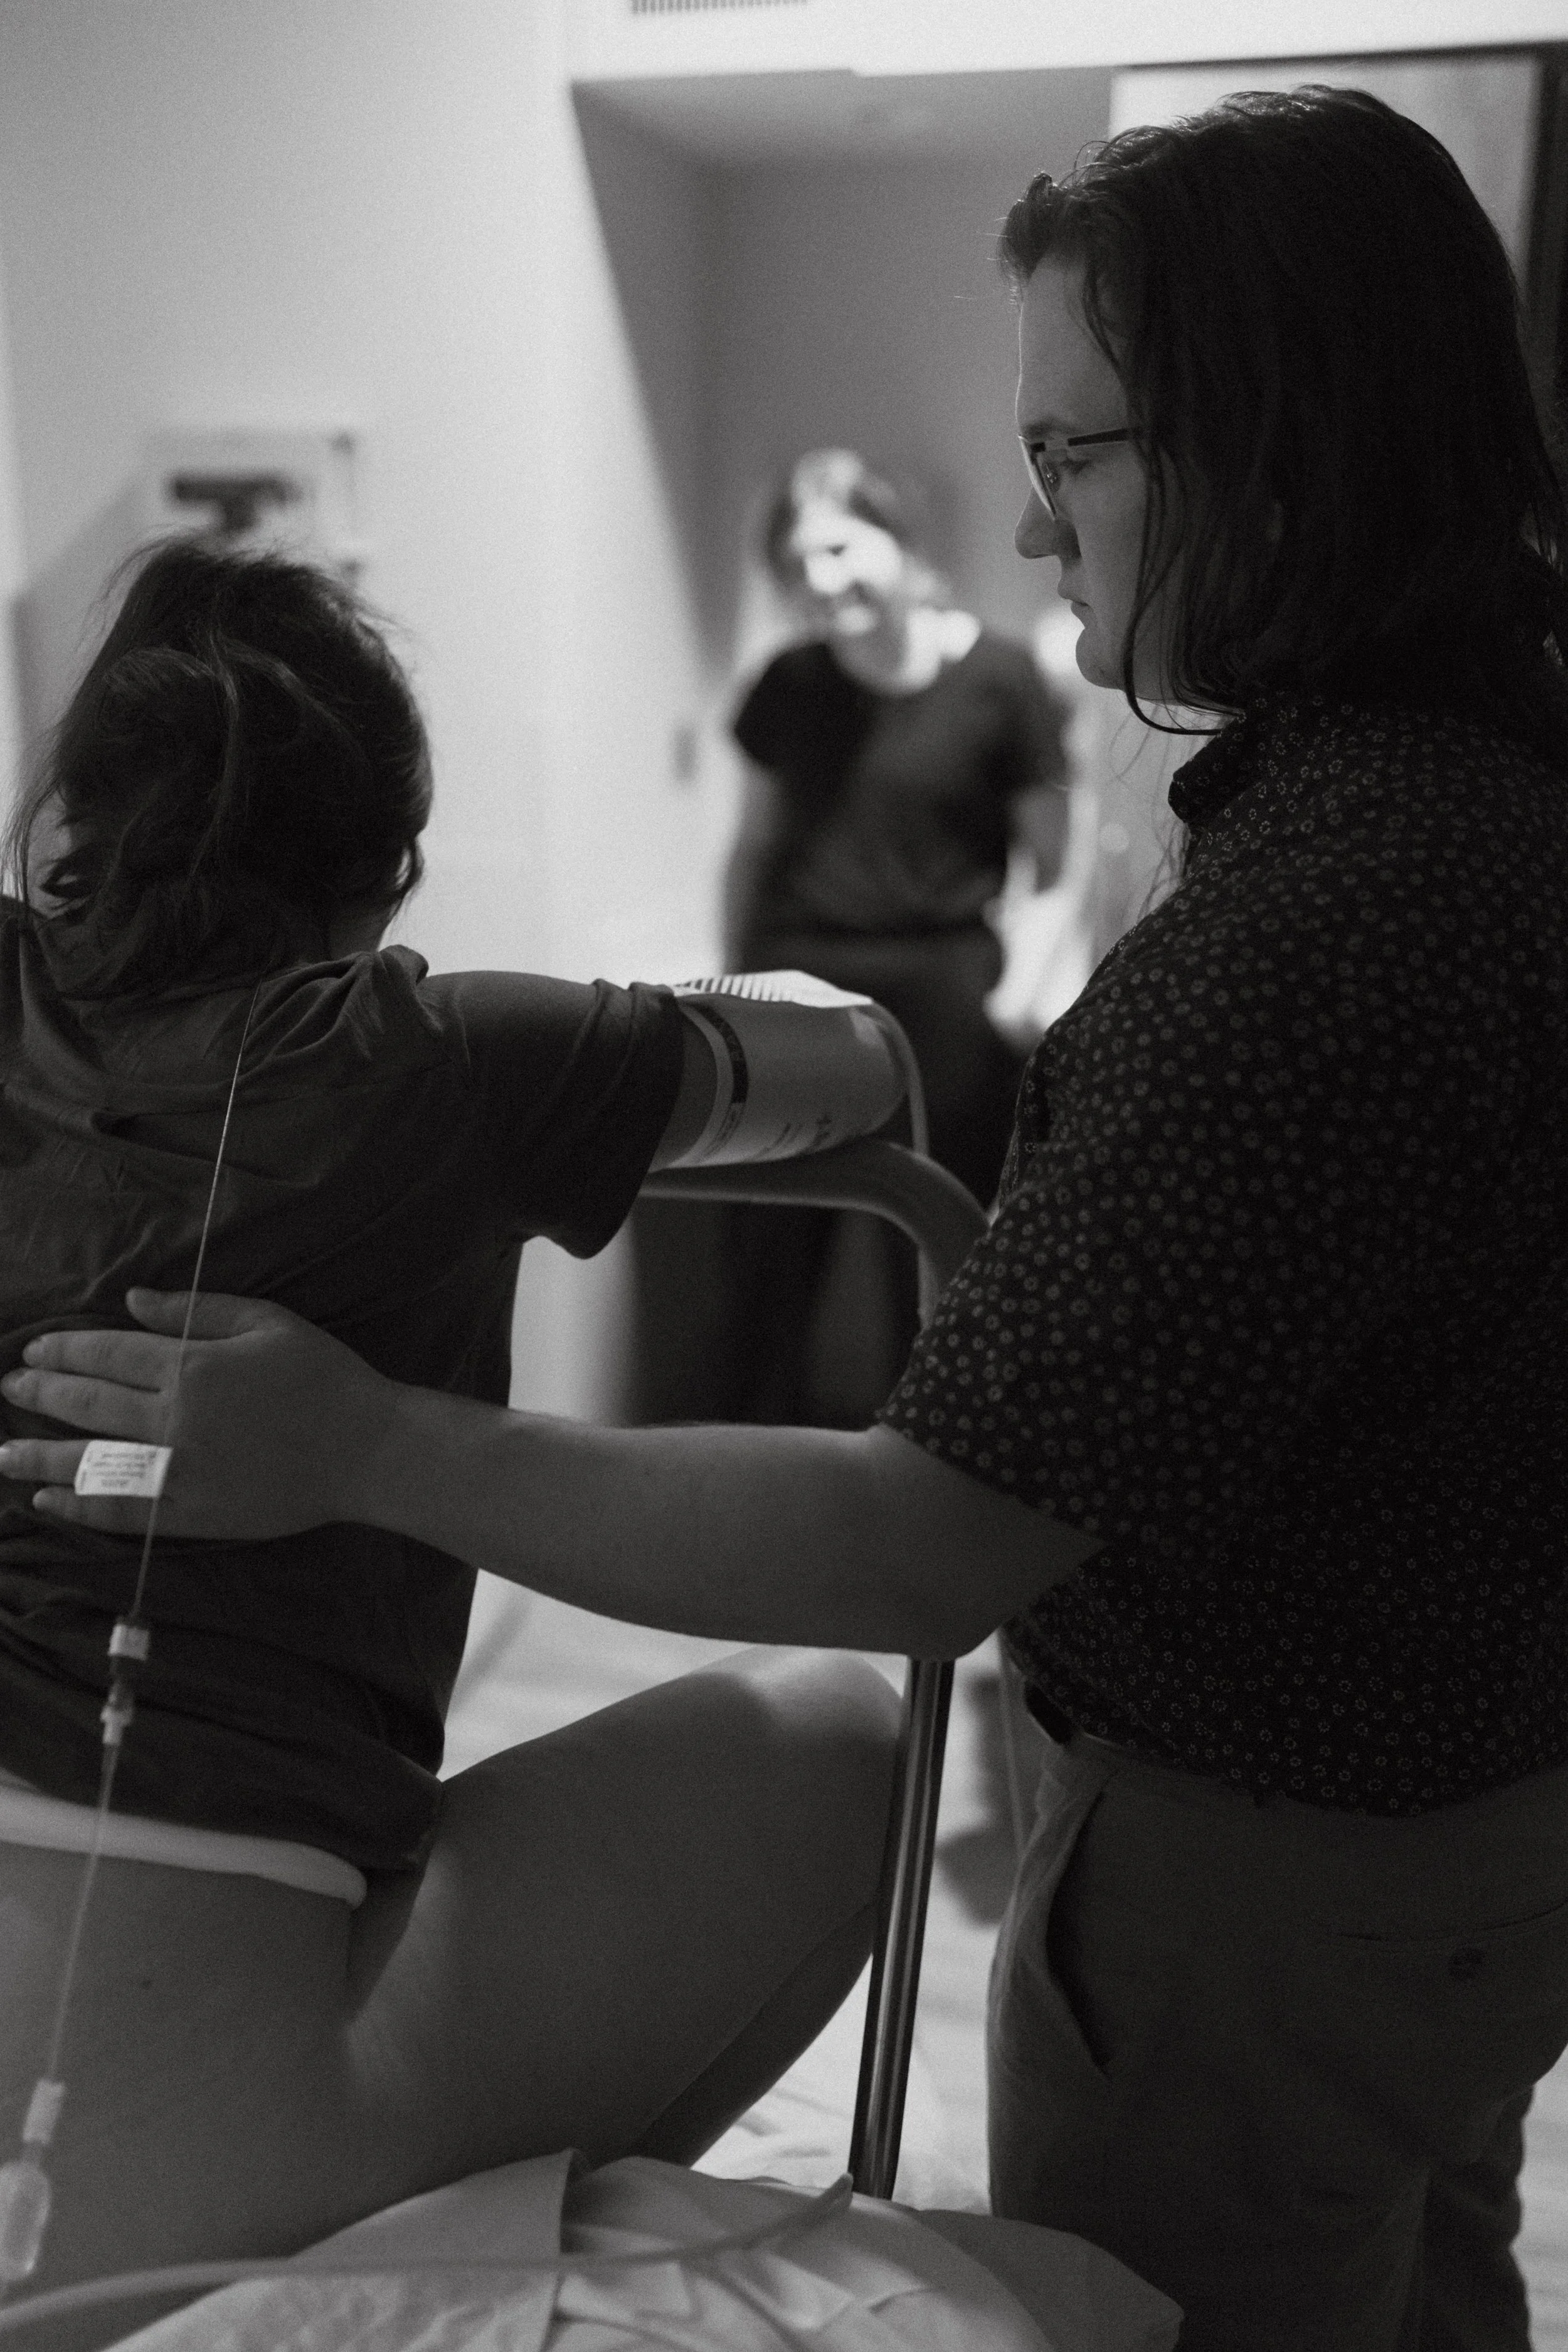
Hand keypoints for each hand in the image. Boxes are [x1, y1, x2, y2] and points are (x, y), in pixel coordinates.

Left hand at [0, 1290, 392, 1538]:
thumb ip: (195, 1309)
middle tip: (8, 1388)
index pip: (107, 1354)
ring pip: (91, 1462)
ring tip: (2, 1455)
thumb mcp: (266, 1322)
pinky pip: (122, 1512)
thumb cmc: (324, 1377)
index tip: (32, 1350)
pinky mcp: (192, 1514)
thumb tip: (130, 1301)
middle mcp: (176, 1419)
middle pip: (88, 1404)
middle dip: (40, 1394)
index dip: (64, 1350)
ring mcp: (181, 1471)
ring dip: (39, 1457)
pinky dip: (80, 1506)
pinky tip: (49, 1500)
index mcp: (193, 1366)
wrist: (367, 1450)